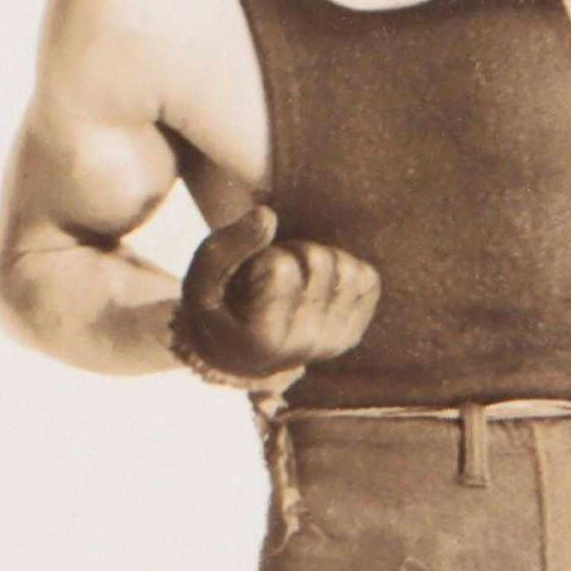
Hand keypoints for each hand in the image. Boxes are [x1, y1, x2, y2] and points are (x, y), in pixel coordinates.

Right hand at [174, 204, 380, 380]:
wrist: (239, 355)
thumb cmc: (219, 308)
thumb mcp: (202, 280)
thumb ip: (226, 246)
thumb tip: (268, 215)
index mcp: (263, 338)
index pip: (281, 267)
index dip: (265, 257)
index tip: (250, 277)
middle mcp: (304, 346)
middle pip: (319, 261)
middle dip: (294, 253)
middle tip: (272, 273)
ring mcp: (333, 342)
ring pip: (348, 268)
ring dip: (321, 262)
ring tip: (294, 280)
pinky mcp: (352, 334)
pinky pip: (367, 280)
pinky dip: (345, 273)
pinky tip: (317, 287)